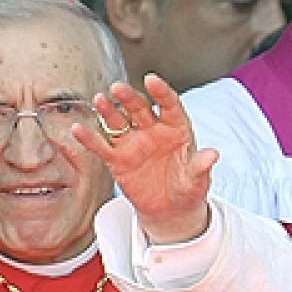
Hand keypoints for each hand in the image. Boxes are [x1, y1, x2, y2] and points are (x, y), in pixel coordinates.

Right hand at [72, 73, 217, 244]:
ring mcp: (133, 143)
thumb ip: (201, 166)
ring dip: (108, 111)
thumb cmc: (188, 189)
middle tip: (118, 89)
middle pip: (139, 108)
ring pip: (118, 122)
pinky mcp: (118, 159)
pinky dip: (90, 139)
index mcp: (176, 129)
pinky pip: (102, 147)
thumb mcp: (197, 181)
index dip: (161, 92)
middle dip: (128, 98)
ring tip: (100, 100)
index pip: (169, 105)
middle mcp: (152, 130)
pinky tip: (79, 129)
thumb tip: (213, 155)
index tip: (152, 80)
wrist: (171, 211)